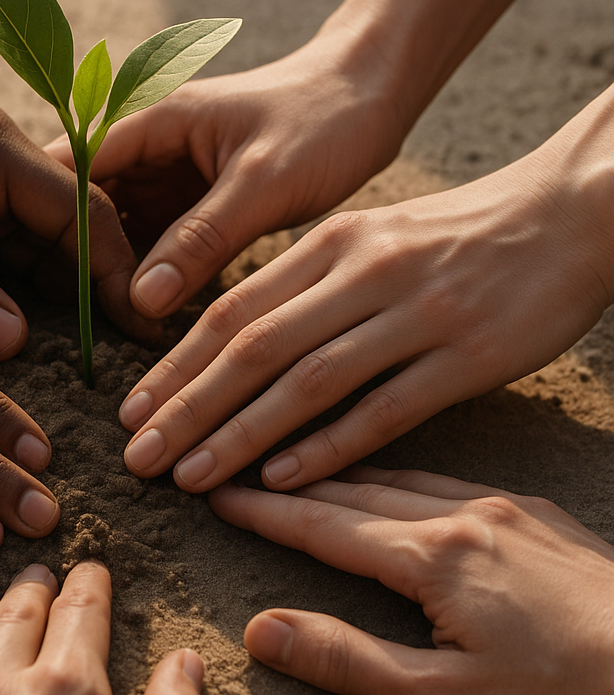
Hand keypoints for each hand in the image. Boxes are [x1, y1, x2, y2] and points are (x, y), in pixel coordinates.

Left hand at [0, 84, 158, 358]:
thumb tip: (13, 341)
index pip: (80, 211)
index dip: (117, 271)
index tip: (142, 329)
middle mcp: (1, 167)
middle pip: (77, 234)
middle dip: (107, 293)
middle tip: (137, 359)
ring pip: (51, 255)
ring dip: (75, 306)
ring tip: (104, 366)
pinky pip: (13, 267)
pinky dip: (31, 306)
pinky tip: (48, 350)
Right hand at [46, 32, 404, 317]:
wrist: (373, 101)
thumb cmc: (326, 121)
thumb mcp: (264, 180)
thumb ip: (202, 237)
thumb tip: (140, 299)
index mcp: (152, 120)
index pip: (71, 168)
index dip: (53, 221)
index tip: (49, 281)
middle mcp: (150, 148)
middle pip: (86, 207)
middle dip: (78, 258)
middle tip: (72, 321)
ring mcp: (169, 177)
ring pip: (118, 231)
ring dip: (113, 273)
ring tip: (104, 328)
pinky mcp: (193, 203)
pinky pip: (155, 244)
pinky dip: (150, 276)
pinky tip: (148, 317)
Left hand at [119, 127, 613, 491]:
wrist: (566, 212)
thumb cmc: (451, 234)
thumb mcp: (366, 237)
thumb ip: (302, 283)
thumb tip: (232, 340)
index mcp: (329, 244)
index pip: (230, 310)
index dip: (174, 365)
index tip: (129, 411)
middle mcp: (361, 274)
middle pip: (253, 348)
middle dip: (187, 407)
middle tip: (137, 457)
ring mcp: (416, 314)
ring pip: (308, 382)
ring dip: (241, 435)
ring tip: (189, 477)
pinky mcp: (469, 355)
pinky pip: (386, 408)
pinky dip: (329, 445)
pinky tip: (282, 481)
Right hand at [209, 467, 613, 694]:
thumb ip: (349, 661)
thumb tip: (261, 631)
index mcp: (432, 556)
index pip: (322, 524)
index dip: (264, 510)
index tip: (217, 493)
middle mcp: (462, 513)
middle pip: (353, 489)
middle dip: (291, 483)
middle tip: (242, 473)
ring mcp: (502, 504)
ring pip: (398, 477)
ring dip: (340, 475)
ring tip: (298, 472)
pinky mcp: (533, 510)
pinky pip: (443, 479)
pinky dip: (396, 478)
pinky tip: (390, 485)